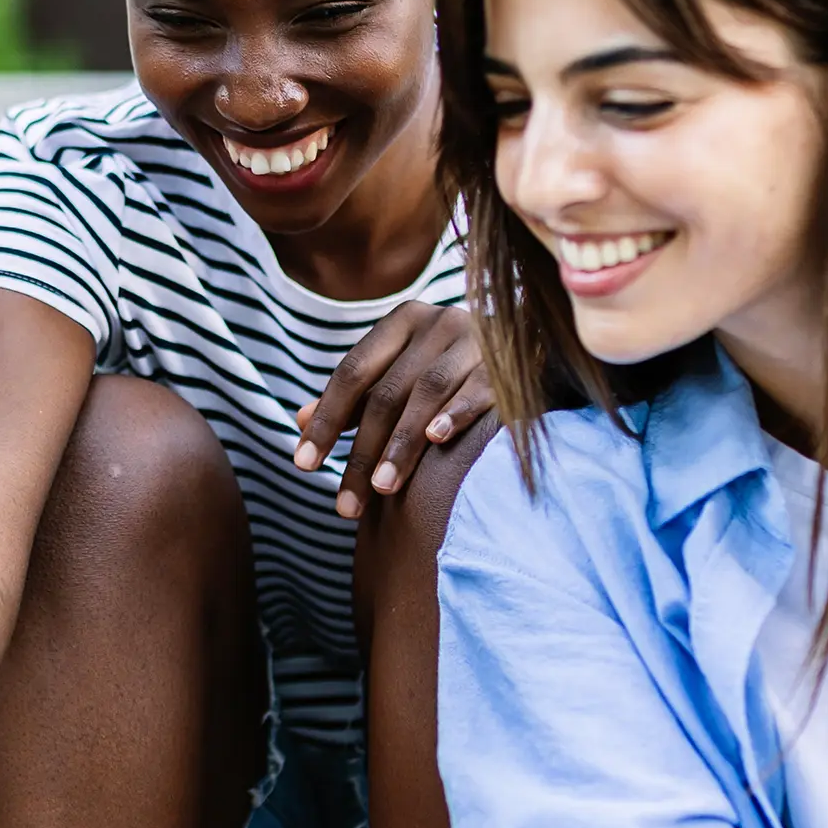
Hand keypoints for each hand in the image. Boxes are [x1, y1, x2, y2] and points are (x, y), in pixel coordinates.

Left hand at [293, 301, 490, 518]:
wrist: (529, 347)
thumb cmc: (450, 368)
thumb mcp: (398, 375)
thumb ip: (354, 397)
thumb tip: (298, 419)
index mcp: (402, 322)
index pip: (352, 372)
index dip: (325, 420)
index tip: (303, 465)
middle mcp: (437, 322)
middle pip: (386, 392)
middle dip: (361, 452)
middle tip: (345, 505)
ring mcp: (475, 338)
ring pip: (427, 392)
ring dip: (402, 444)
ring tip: (382, 489)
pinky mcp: (509, 361)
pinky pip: (479, 389)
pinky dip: (456, 413)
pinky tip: (436, 441)